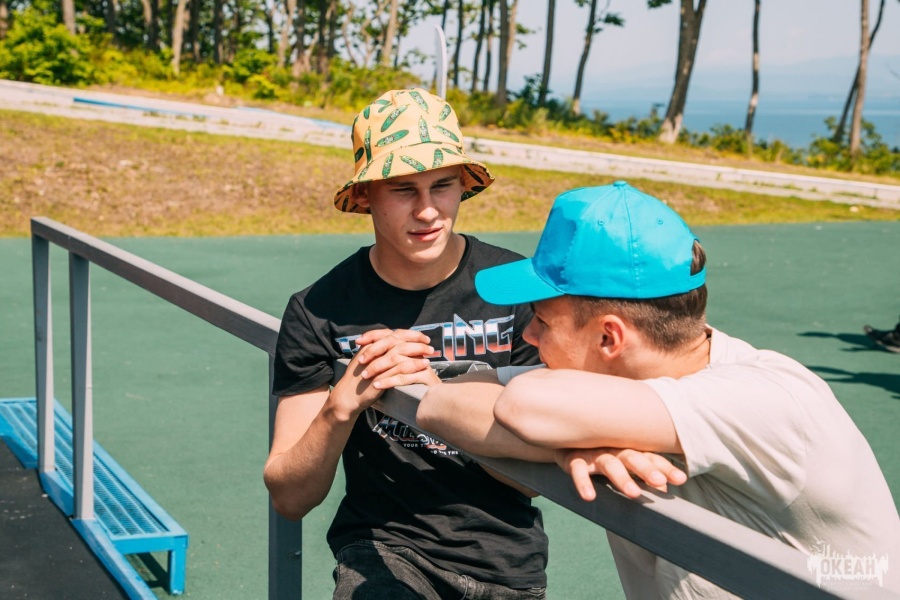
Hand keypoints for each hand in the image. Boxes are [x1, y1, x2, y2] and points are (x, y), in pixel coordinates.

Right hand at [331, 329, 439, 415]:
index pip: (393, 333)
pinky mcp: (380, 375)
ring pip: (400, 351)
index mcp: (371, 345)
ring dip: (418, 351)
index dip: (409, 334)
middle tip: (430, 344)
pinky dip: (414, 365)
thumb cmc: (358, 380)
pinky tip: (424, 365)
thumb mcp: (368, 362)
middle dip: (416, 340)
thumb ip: (379, 353)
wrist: (348, 396)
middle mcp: (374, 351)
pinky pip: (400, 367)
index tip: (422, 336)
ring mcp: (376, 362)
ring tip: (430, 354)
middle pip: (398, 339)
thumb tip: (397, 347)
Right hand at [555, 448, 686, 500]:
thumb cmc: (601, 451)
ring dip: (622, 478)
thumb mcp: (622, 462)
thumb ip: (642, 474)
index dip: (665, 468)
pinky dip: (583, 482)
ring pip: (609, 464)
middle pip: (633, 457)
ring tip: (633, 494)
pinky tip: (589, 497)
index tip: (681, 479)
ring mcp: (593, 453)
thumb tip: (666, 490)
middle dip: (647, 470)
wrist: (566, 435)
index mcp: (629, 450)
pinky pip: (577, 469)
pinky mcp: (573, 458)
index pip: (650, 458)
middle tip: (660, 482)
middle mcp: (613, 449)